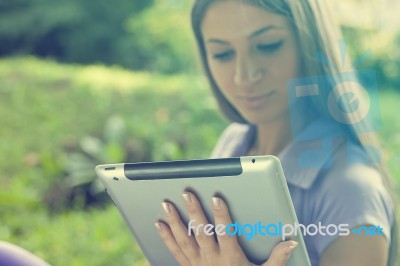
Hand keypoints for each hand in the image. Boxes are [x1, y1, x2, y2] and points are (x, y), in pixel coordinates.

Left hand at [155, 192, 297, 265]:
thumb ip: (277, 259)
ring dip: (174, 221)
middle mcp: (211, 260)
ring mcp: (196, 264)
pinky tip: (159, 224)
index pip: (225, 233)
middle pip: (201, 233)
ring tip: (166, 204)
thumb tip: (291, 242)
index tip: (218, 197)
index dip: (222, 214)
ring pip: (184, 240)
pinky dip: (166, 237)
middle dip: (193, 211)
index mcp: (230, 258)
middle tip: (186, 193)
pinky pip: (175, 251)